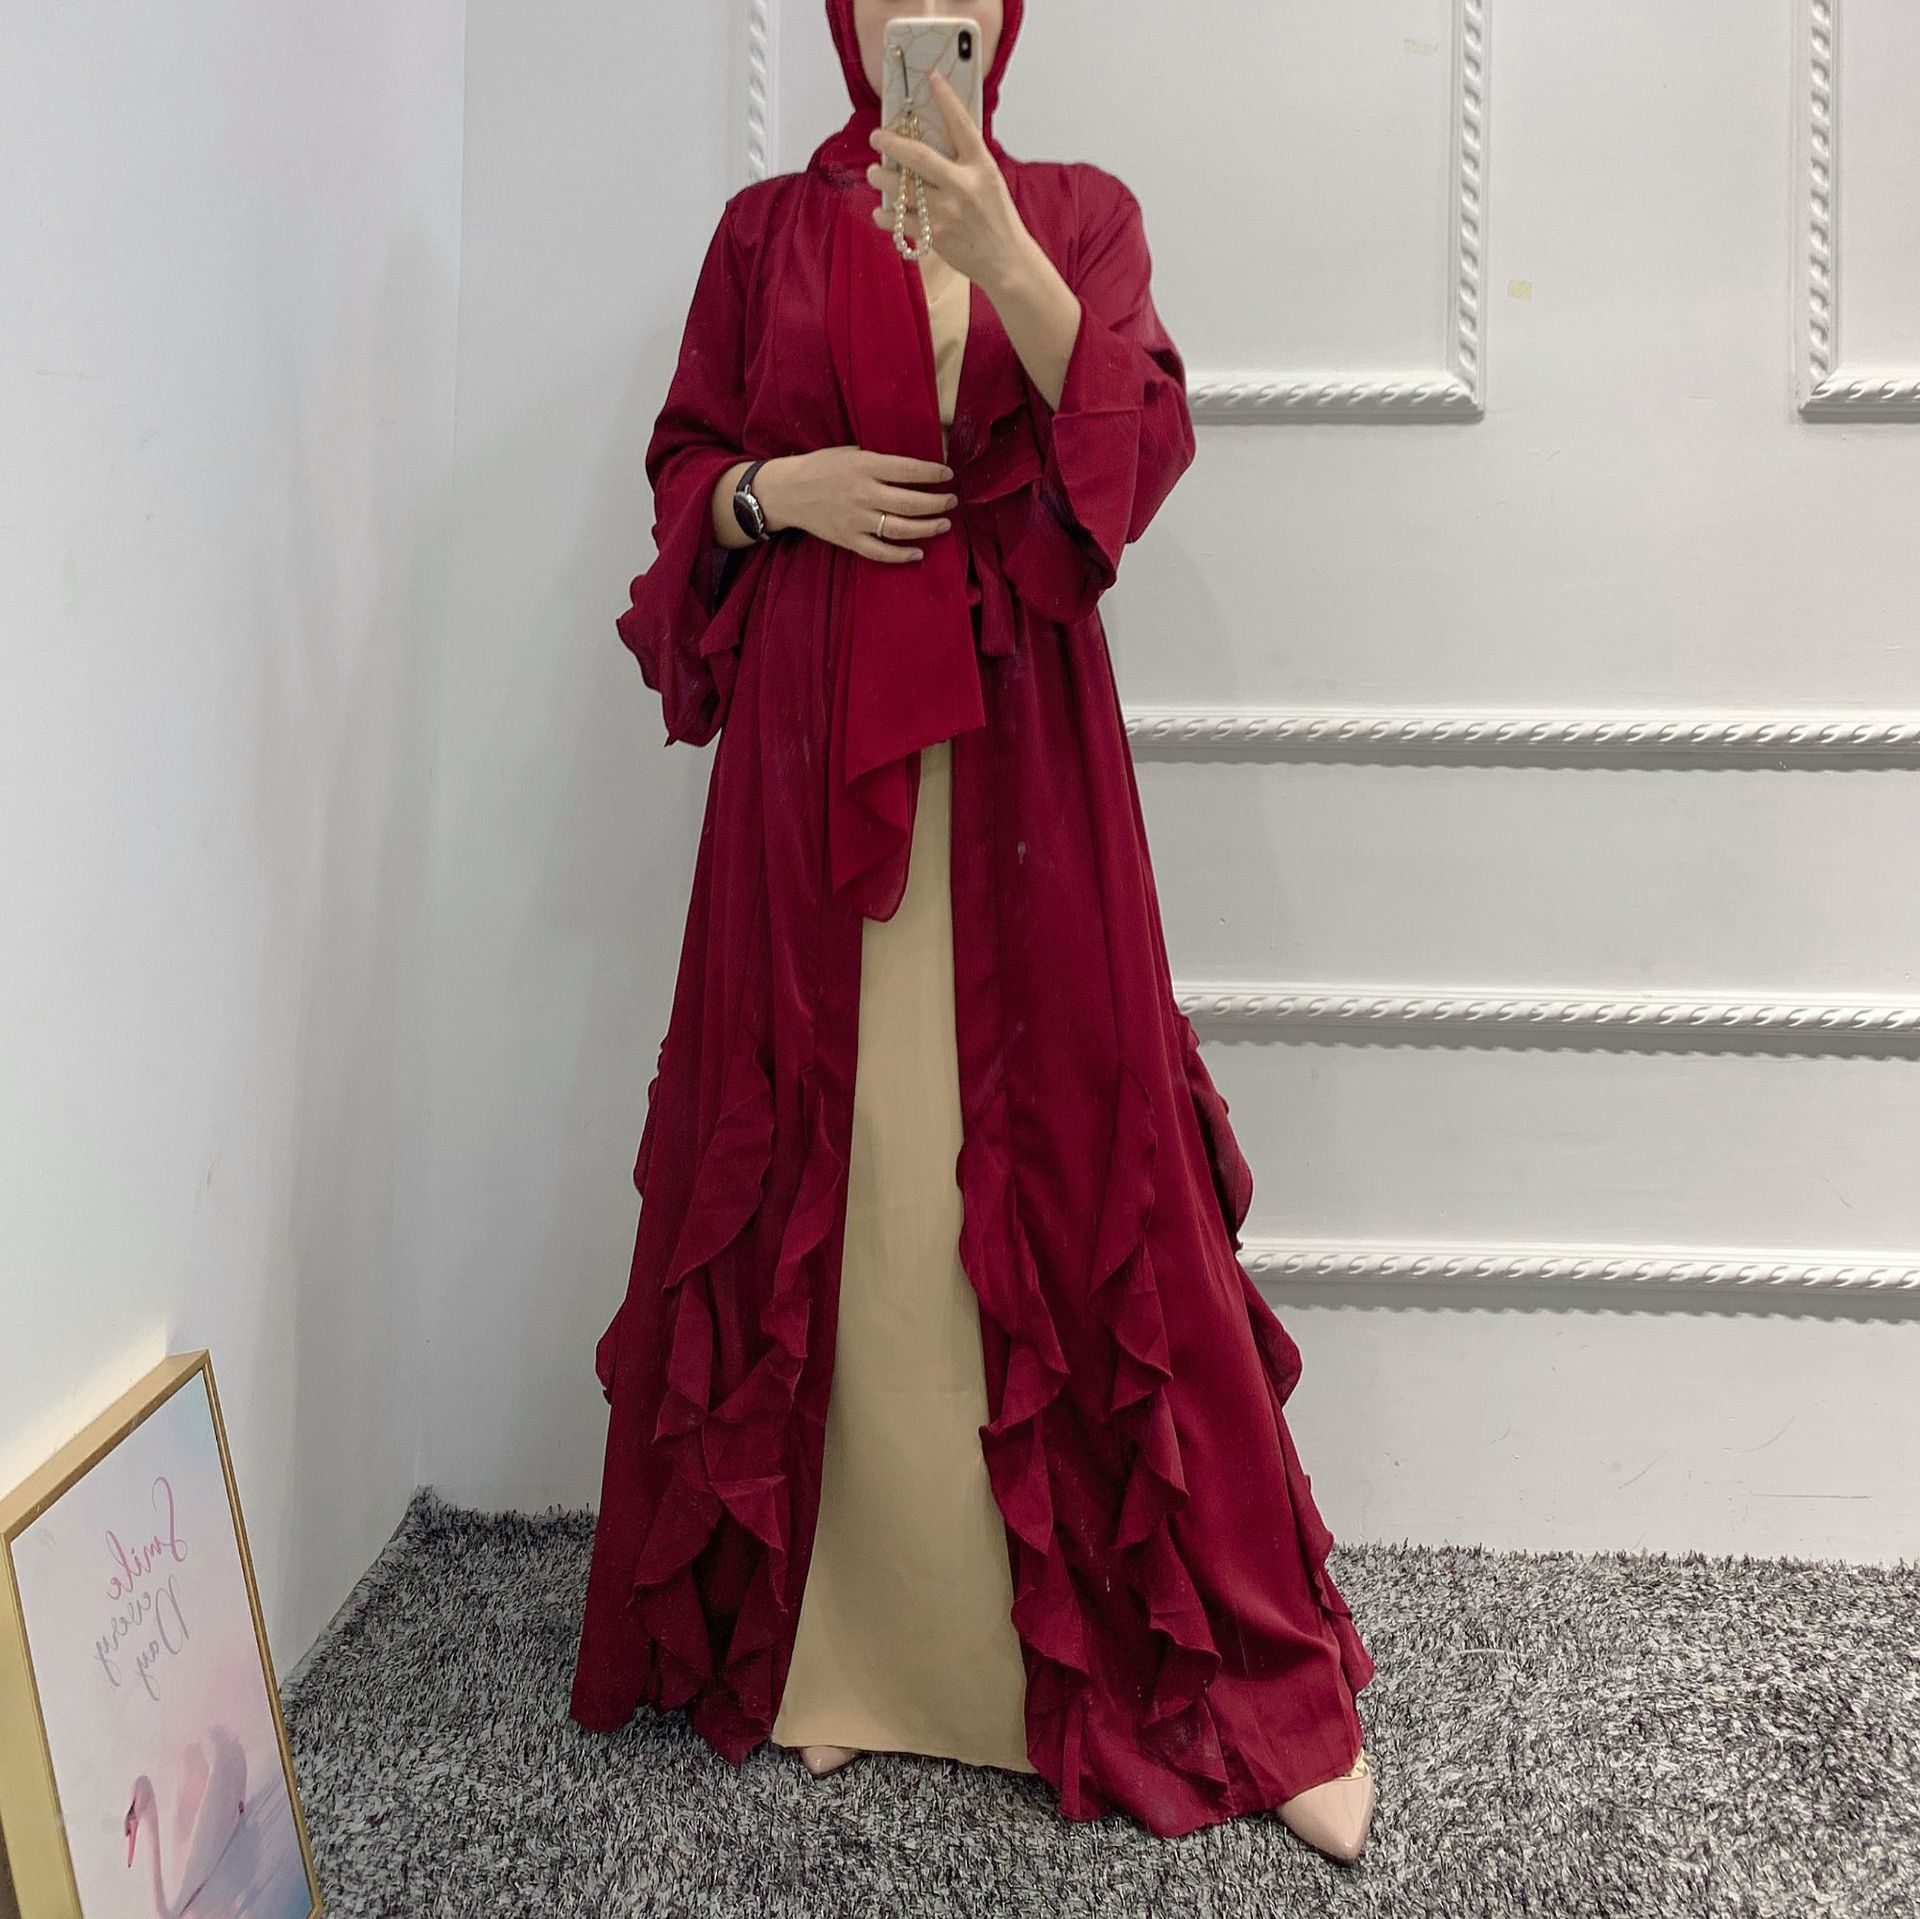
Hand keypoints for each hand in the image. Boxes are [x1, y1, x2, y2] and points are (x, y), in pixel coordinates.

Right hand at [756, 447, 957, 565]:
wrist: (788, 491)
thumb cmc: (821, 467)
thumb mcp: (850, 453)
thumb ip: (879, 461)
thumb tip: (913, 469)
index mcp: (865, 466)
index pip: (909, 470)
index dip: (933, 473)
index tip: (948, 475)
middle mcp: (863, 493)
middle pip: (911, 502)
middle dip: (937, 503)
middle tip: (951, 502)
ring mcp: (856, 520)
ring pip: (901, 529)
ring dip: (927, 528)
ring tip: (944, 524)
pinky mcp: (848, 540)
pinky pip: (880, 552)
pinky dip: (901, 555)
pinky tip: (918, 553)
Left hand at [866, 68, 1035, 294]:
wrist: (1005, 260)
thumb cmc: (995, 217)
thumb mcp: (989, 180)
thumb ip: (965, 159)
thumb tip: (933, 136)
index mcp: (980, 167)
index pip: (961, 125)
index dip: (946, 98)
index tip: (931, 77)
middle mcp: (963, 186)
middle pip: (919, 157)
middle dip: (892, 143)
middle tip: (876, 136)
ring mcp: (948, 212)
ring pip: (903, 189)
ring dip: (882, 178)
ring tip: (874, 172)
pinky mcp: (936, 236)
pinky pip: (899, 222)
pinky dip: (885, 215)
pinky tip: (881, 210)